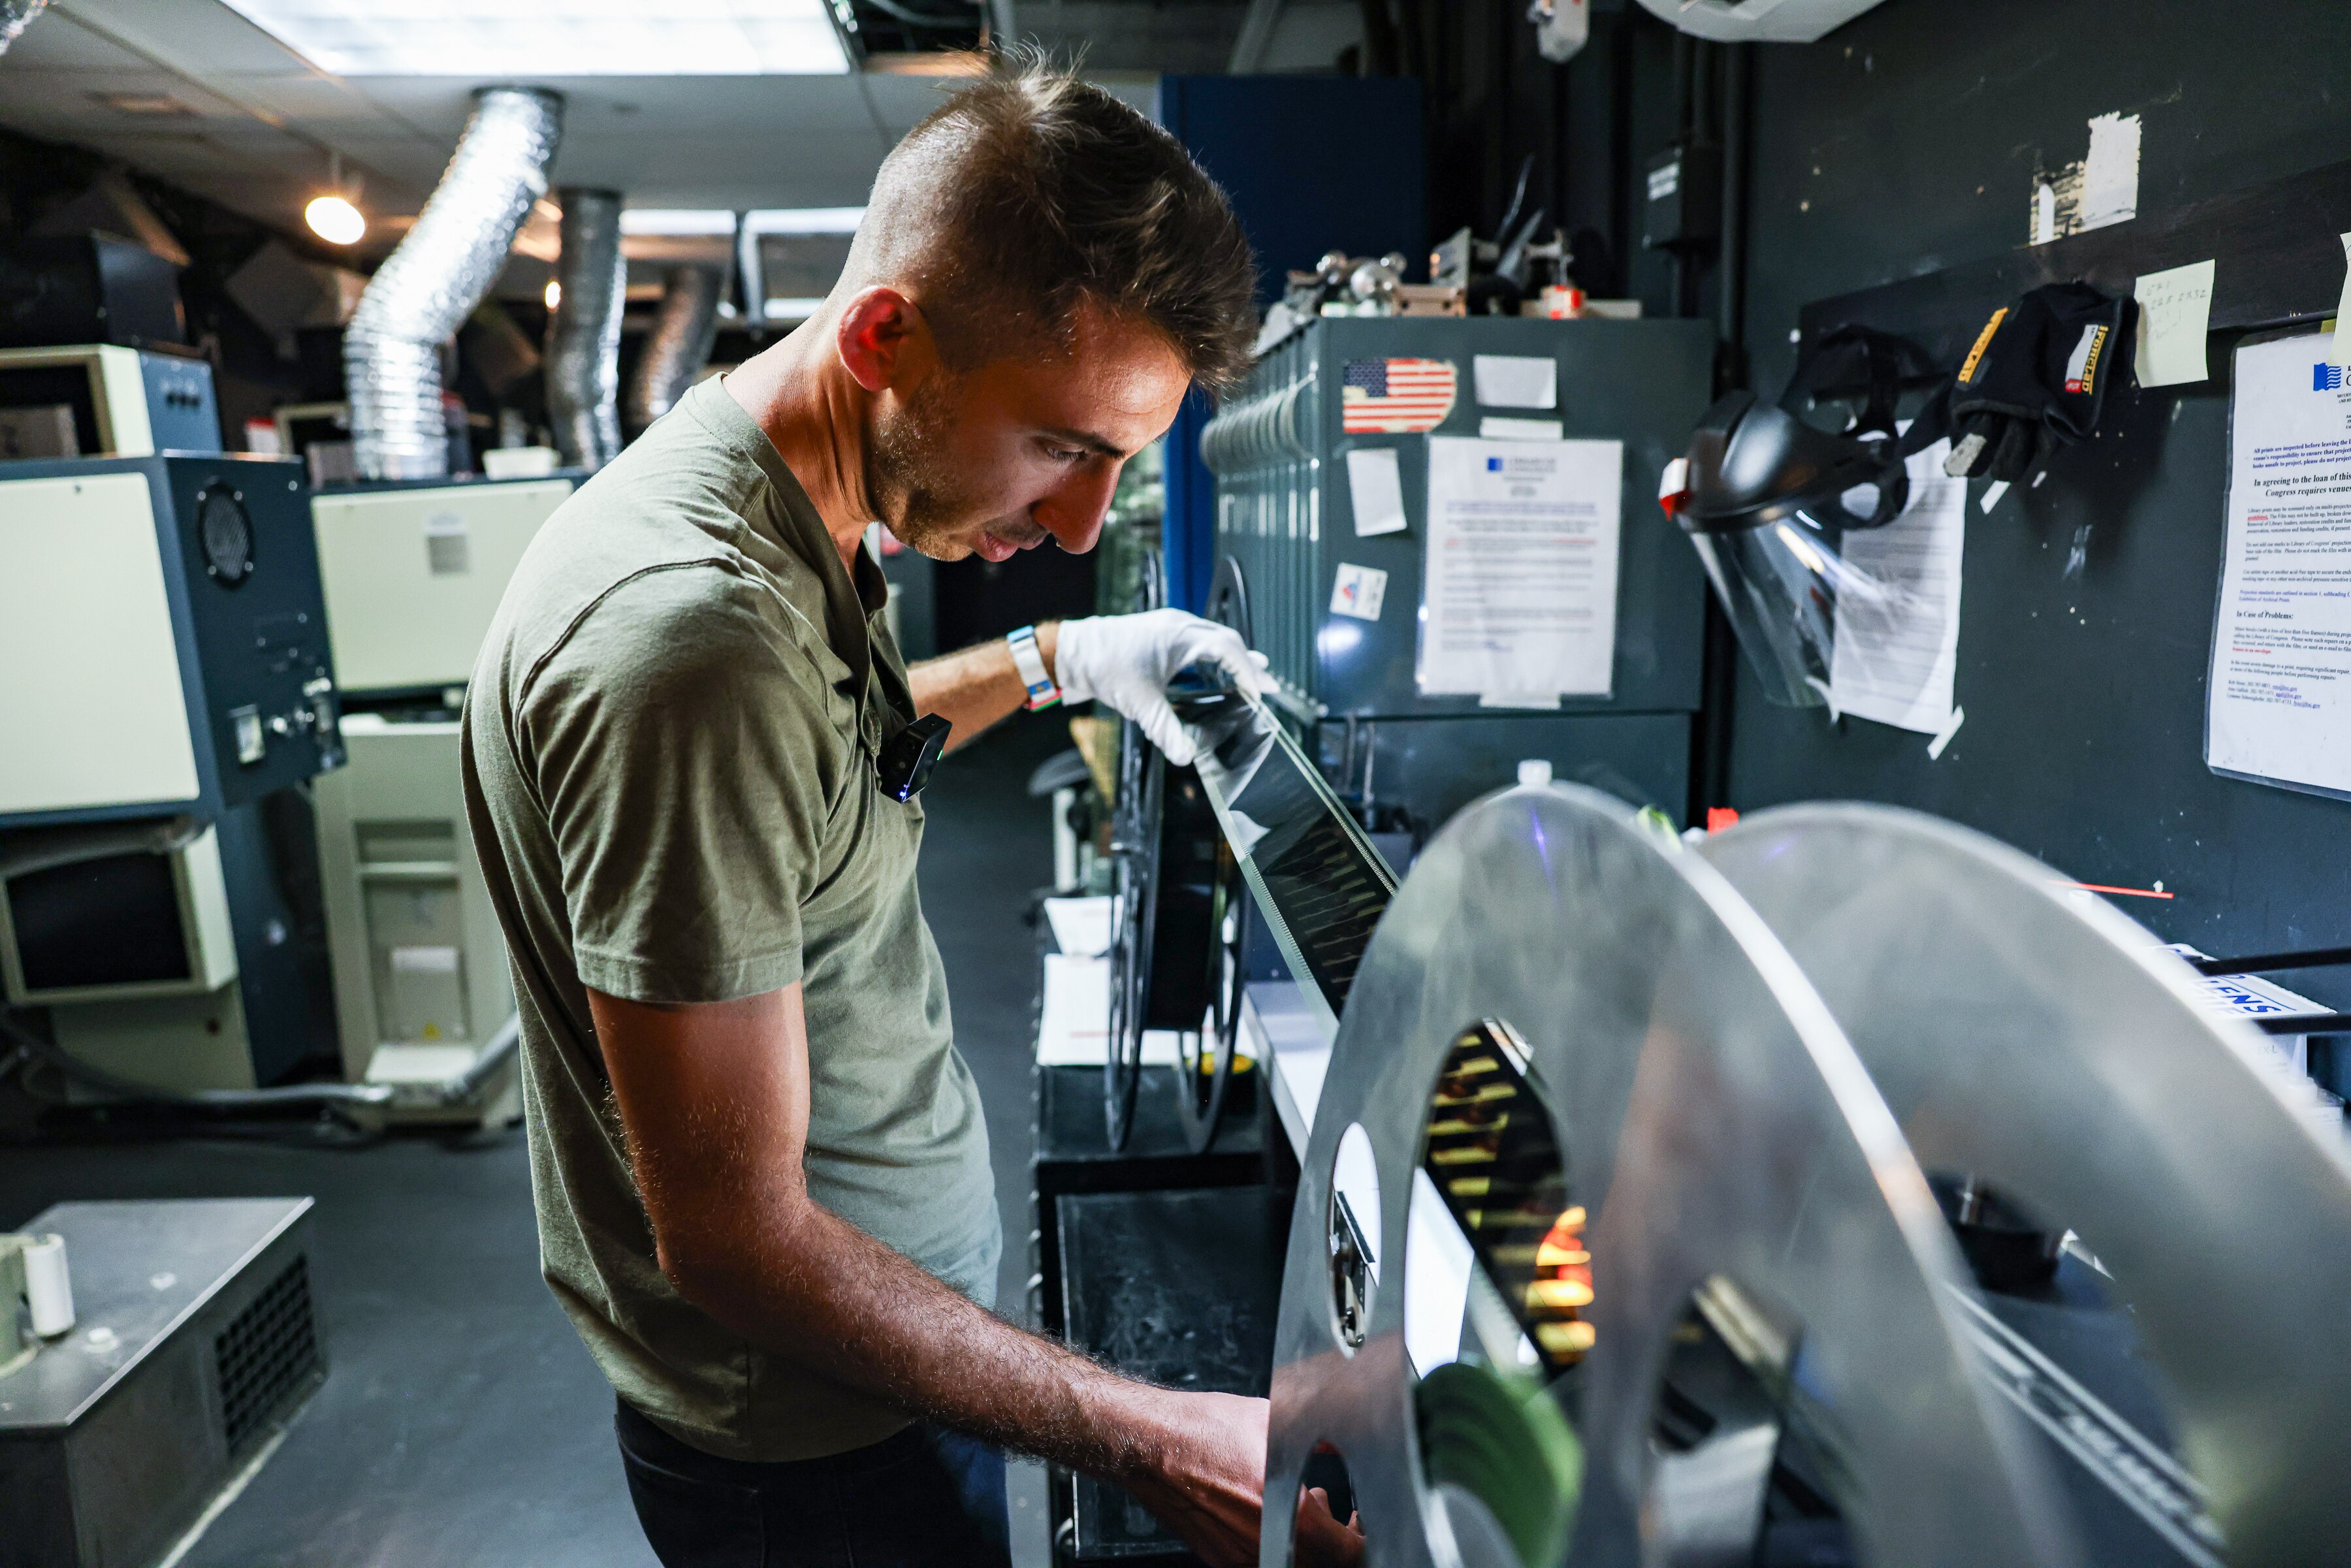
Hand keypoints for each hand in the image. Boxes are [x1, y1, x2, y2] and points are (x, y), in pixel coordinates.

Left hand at [1052, 610, 1268, 766]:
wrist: (1074, 651)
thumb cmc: (1104, 666)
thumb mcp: (1139, 703)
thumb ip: (1165, 729)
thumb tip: (1185, 755)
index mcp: (1180, 636)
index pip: (1227, 649)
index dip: (1247, 671)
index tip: (1259, 693)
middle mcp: (1179, 626)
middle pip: (1227, 642)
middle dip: (1249, 665)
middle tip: (1270, 687)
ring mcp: (1171, 627)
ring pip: (1214, 640)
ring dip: (1235, 660)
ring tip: (1258, 677)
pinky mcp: (1163, 635)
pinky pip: (1199, 642)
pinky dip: (1216, 658)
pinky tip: (1221, 672)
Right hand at [1115, 1392, 1364, 1567]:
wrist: (1150, 1445)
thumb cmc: (1203, 1430)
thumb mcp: (1273, 1420)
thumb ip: (1316, 1435)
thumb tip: (1340, 1438)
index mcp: (1292, 1514)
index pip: (1350, 1553)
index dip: (1361, 1538)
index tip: (1359, 1522)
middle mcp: (1267, 1544)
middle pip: (1323, 1564)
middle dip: (1335, 1543)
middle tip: (1336, 1517)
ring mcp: (1242, 1557)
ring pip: (1293, 1564)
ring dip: (1305, 1546)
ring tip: (1299, 1511)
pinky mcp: (1221, 1558)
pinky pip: (1261, 1560)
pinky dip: (1274, 1544)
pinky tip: (1265, 1512)